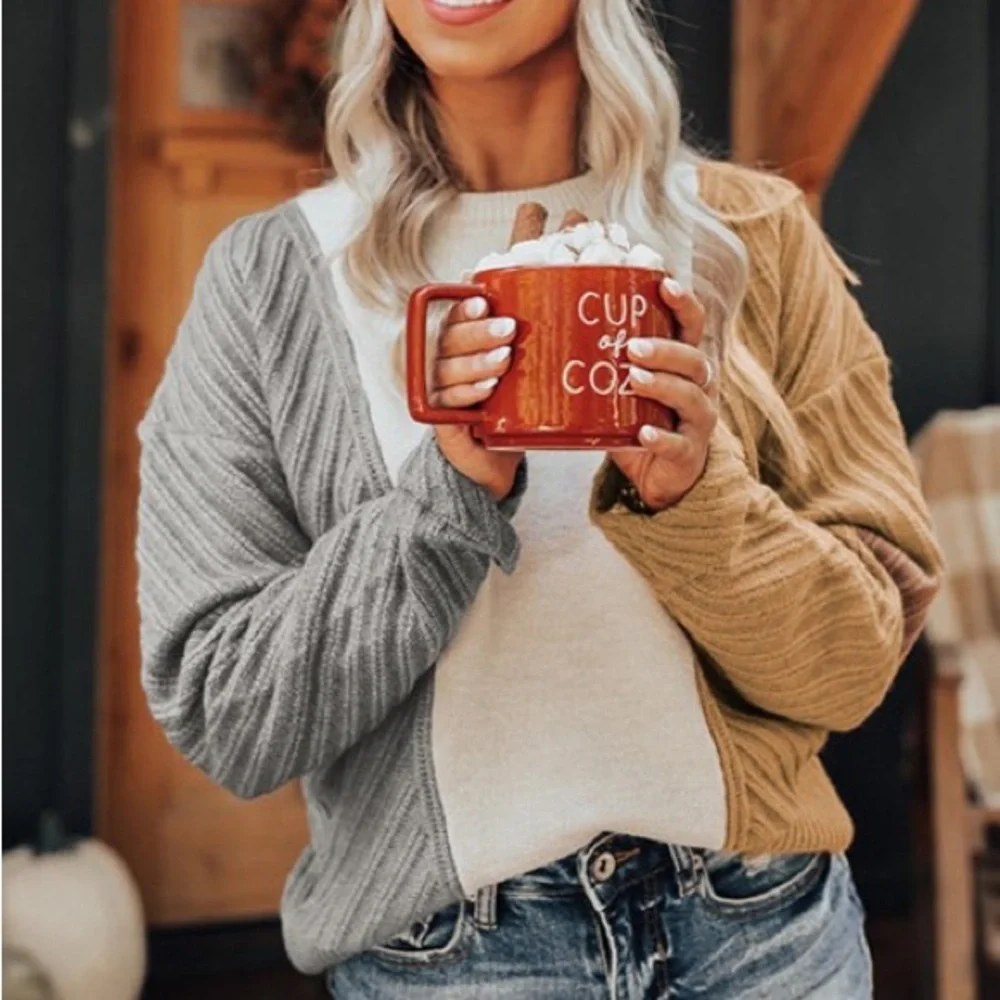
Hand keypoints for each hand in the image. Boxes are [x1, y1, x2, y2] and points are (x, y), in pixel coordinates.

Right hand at [431, 295, 523, 501]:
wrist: (498, 460)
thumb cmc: (512, 408)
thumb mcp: (523, 371)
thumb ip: (525, 343)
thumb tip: (553, 302)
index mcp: (461, 347)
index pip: (455, 319)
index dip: (465, 309)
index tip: (485, 302)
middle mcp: (446, 366)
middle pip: (450, 340)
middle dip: (479, 333)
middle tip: (509, 331)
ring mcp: (442, 393)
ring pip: (448, 368)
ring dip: (477, 361)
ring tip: (504, 360)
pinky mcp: (443, 421)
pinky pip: (447, 403)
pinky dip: (466, 393)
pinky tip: (487, 389)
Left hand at [609, 278, 717, 510]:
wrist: (658, 476)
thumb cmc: (638, 423)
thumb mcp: (620, 390)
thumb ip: (600, 365)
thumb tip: (547, 330)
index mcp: (682, 364)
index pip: (692, 325)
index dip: (683, 303)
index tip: (663, 284)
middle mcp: (698, 387)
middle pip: (692, 359)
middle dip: (664, 349)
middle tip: (630, 347)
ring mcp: (696, 421)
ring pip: (690, 396)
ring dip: (662, 385)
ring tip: (633, 380)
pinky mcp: (688, 453)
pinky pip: (678, 443)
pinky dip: (662, 438)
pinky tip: (644, 434)